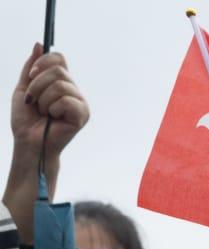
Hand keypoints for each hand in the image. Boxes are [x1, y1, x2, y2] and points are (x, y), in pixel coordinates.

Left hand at [10, 44, 88, 164]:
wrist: (28, 142)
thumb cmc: (27, 120)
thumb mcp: (24, 88)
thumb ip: (31, 67)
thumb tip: (39, 44)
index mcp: (62, 84)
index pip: (59, 59)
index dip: (43, 63)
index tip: (31, 76)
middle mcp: (74, 92)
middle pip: (58, 70)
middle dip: (38, 84)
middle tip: (33, 100)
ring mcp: (81, 103)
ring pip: (60, 85)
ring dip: (43, 99)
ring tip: (43, 112)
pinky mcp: (83, 115)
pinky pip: (66, 100)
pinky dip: (53, 109)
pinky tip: (53, 119)